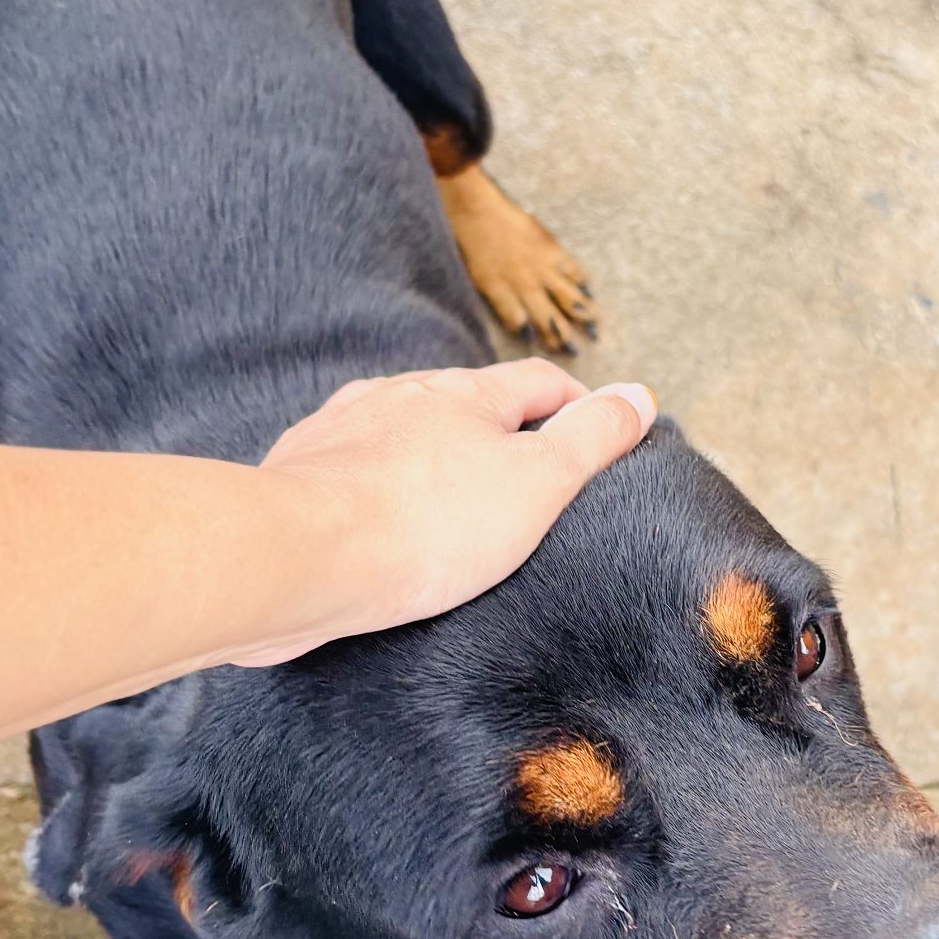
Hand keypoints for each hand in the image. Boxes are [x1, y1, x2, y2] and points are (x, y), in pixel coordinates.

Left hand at [241, 360, 655, 661]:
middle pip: (464, 403)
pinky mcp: (298, 473)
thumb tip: (640, 394)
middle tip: (527, 476)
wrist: (298, 558)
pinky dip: (373, 488)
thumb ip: (591, 438)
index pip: (537, 381)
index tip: (596, 428)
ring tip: (448, 502)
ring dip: (429, 457)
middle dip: (498, 431)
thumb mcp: (537, 483)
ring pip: (401, 433)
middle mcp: (398, 395)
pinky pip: (349, 470)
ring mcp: (342, 430)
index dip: (575, 402)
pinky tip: (376, 521)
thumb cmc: (425, 523)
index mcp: (463, 393)